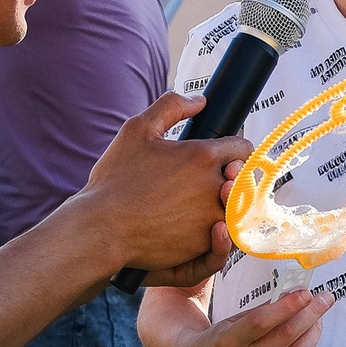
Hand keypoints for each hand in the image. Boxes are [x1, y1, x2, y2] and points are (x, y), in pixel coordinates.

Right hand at [76, 93, 245, 282]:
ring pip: (239, 210)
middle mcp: (214, 188)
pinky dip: (220, 231)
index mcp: (203, 156)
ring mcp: (211, 219)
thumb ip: (171, 106)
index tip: (225, 157)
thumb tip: (200, 101)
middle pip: (244, 180)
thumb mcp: (137, 129)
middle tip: (214, 181)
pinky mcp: (204, 246)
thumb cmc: (116, 179)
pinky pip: (226, 237)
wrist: (101, 228)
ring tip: (207, 205)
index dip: (235, 151)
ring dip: (230, 205)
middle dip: (234, 178)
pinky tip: (201, 225)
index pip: (242, 149)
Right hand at [172, 287, 331, 346]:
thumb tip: (296, 297)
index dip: (288, 306)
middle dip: (311, 314)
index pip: (262, 322)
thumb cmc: (218, 342)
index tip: (306, 293)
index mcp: (228, 343)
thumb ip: (262, 311)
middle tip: (324, 299)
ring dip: (314, 333)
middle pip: (286, 337)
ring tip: (318, 319)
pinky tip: (311, 342)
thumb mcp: (232, 322)